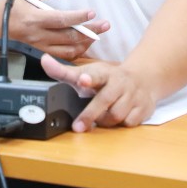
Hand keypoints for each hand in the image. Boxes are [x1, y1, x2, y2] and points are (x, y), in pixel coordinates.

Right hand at [7, 0, 108, 58]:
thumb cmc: (11, 5)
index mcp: (34, 19)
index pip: (60, 20)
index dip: (78, 17)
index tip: (91, 13)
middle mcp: (38, 35)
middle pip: (69, 37)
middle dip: (90, 31)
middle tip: (104, 25)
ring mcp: (40, 45)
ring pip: (68, 50)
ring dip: (86, 43)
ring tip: (98, 34)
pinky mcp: (42, 50)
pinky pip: (63, 56)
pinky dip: (76, 52)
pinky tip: (85, 43)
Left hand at [40, 54, 158, 129]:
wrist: (143, 79)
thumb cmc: (108, 79)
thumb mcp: (87, 73)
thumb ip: (64, 71)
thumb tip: (43, 60)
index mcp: (104, 73)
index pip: (95, 74)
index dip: (88, 77)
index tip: (82, 79)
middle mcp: (119, 83)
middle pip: (104, 101)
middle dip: (90, 115)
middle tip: (77, 127)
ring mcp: (133, 95)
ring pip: (116, 115)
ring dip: (105, 121)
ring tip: (100, 118)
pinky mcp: (144, 108)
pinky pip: (129, 123)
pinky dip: (121, 124)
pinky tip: (118, 119)